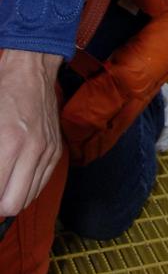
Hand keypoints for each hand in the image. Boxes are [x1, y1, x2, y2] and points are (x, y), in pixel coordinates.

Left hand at [0, 49, 62, 216]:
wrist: (32, 69)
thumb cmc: (3, 92)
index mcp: (8, 143)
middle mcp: (32, 150)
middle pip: (14, 205)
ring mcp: (47, 150)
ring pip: (29, 197)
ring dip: (13, 198)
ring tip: (3, 186)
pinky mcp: (56, 148)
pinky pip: (42, 183)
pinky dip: (28, 187)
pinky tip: (17, 177)